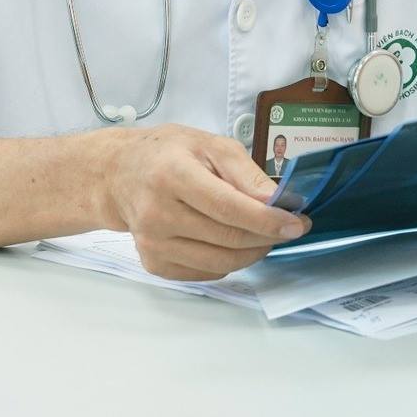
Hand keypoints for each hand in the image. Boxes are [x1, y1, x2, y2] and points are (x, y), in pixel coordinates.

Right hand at [97, 123, 309, 279]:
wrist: (119, 175)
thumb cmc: (168, 154)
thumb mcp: (210, 145)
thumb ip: (246, 173)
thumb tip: (279, 202)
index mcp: (173, 175)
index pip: (228, 208)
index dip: (267, 220)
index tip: (297, 223)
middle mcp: (158, 214)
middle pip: (228, 238)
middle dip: (268, 236)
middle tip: (289, 227)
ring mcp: (153, 243)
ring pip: (220, 262)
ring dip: (253, 252)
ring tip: (264, 235)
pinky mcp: (154, 263)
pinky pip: (205, 272)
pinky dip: (229, 261)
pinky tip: (233, 242)